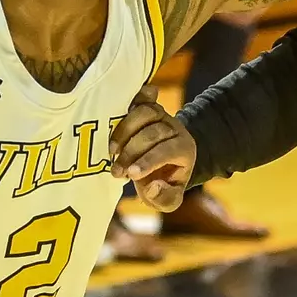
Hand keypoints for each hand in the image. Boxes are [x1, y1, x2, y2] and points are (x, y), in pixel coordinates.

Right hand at [108, 85, 195, 211]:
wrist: (162, 162)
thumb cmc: (163, 182)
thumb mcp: (168, 199)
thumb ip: (164, 199)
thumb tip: (153, 187)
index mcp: (184, 149)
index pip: (167, 151)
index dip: (148, 161)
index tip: (130, 175)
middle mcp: (174, 129)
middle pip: (154, 133)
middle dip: (132, 152)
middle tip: (116, 171)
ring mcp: (160, 115)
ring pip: (145, 113)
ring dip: (124, 130)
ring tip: (112, 151)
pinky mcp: (146, 106)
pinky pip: (141, 97)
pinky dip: (132, 98)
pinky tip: (116, 110)